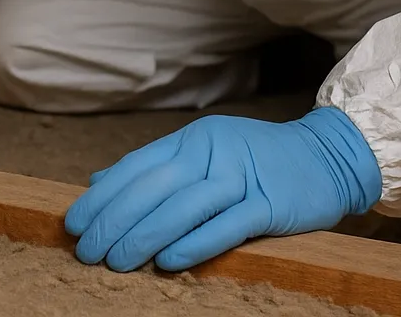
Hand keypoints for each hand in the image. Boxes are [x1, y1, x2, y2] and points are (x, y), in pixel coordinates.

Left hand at [64, 106, 381, 271]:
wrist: (327, 156)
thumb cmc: (257, 161)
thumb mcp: (203, 155)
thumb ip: (154, 169)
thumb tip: (100, 183)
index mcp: (192, 139)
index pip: (137, 166)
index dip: (102, 196)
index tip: (74, 223)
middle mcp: (213, 152)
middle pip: (154, 187)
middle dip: (115, 220)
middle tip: (87, 251)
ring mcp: (243, 176)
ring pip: (185, 206)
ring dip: (146, 236)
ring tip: (117, 262)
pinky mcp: (271, 204)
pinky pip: (228, 225)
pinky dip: (195, 243)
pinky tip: (167, 261)